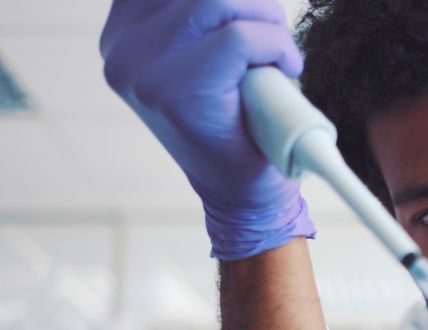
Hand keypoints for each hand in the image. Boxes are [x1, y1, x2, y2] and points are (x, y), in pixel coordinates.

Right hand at [100, 0, 312, 259]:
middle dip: (253, 4)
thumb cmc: (240, 124)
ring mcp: (143, 70)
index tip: (251, 16)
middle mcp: (124, 48)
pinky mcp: (177, 92)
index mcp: (125, 33)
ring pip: (220, 2)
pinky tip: (288, 69)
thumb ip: (207, 18)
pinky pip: (240, 38)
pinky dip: (276, 46)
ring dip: (268, 23)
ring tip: (281, 56)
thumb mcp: (210, 56)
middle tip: (276, 39)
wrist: (244, 197)